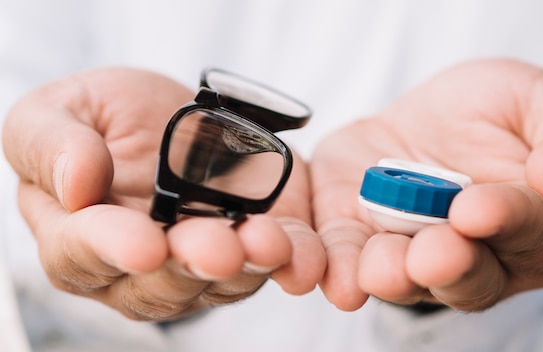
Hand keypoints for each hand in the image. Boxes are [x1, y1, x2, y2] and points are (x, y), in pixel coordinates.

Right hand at [2, 68, 324, 320]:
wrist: (171, 115)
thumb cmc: (105, 119)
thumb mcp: (59, 111)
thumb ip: (51, 144)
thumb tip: (75, 186)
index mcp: (76, 235)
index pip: (82, 254)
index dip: (112, 250)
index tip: (145, 245)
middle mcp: (134, 266)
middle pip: (158, 283)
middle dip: (192, 264)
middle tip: (220, 248)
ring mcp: (194, 265)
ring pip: (218, 283)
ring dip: (246, 268)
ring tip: (269, 243)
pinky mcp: (245, 253)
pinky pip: (266, 266)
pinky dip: (288, 260)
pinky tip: (300, 251)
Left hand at [310, 59, 542, 310]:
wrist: (424, 118)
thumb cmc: (493, 112)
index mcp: (532, 228)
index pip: (529, 234)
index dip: (507, 220)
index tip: (476, 207)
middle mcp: (478, 258)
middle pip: (471, 277)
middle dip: (449, 266)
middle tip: (431, 253)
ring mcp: (415, 258)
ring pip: (409, 281)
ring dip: (393, 276)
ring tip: (380, 267)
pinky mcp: (361, 245)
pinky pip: (348, 264)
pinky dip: (336, 270)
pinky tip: (329, 276)